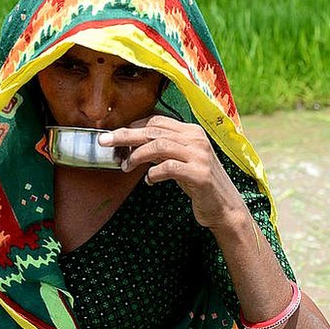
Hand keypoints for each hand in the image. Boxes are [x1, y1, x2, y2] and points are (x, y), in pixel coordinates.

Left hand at [99, 115, 246, 228]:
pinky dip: (153, 173)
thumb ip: (161, 150)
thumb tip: (132, 145)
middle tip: (104, 141)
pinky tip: (149, 181)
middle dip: (124, 135)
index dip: (133, 126)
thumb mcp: (180, 161)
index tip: (115, 136)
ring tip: (125, 167)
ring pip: (158, 145)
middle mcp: (196, 138)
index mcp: (191, 131)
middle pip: (153, 130)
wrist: (225, 207)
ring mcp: (200, 155)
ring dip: (136, 156)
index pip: (156, 120)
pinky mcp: (199, 174)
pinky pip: (167, 167)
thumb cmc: (199, 184)